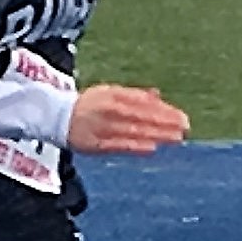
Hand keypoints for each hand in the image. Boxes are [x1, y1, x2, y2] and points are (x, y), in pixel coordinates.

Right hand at [67, 85, 189, 154]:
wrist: (56, 116)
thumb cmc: (89, 105)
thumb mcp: (110, 93)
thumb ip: (135, 96)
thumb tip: (158, 96)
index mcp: (114, 95)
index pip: (144, 103)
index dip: (164, 110)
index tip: (181, 117)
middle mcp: (109, 109)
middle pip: (142, 116)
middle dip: (165, 122)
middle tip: (185, 127)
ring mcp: (102, 127)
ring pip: (134, 130)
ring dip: (156, 134)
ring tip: (176, 138)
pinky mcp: (95, 144)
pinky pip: (119, 145)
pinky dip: (136, 146)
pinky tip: (152, 148)